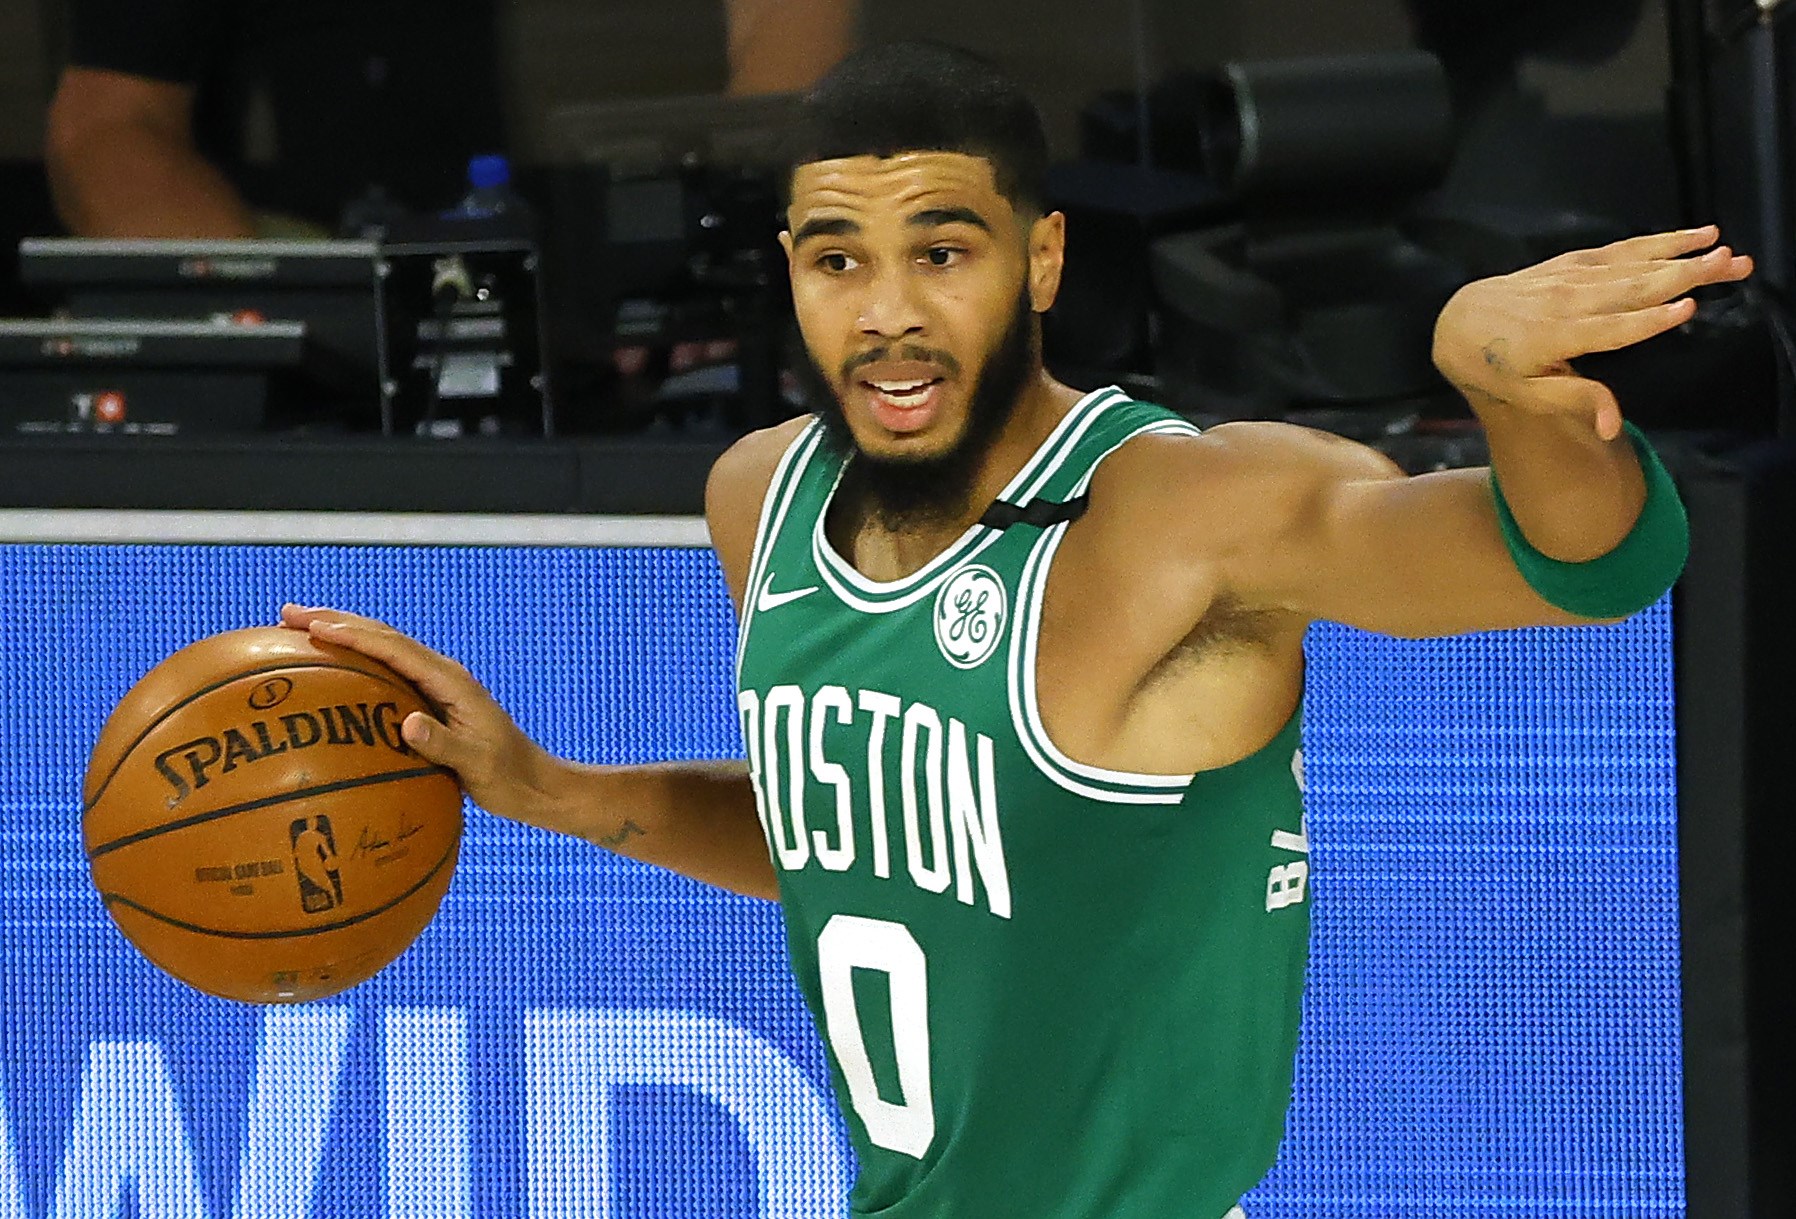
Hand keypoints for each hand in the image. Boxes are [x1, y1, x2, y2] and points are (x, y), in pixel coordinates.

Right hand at [279, 604, 555, 820]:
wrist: (534, 784)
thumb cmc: (508, 777)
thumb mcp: (478, 766)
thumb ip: (445, 745)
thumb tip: (407, 724)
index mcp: (451, 681)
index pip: (395, 649)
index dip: (353, 635)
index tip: (314, 627)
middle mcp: (442, 674)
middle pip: (383, 637)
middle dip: (336, 621)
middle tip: (287, 614)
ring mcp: (436, 685)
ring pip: (383, 650)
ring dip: (342, 635)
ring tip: (298, 630)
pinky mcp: (430, 701)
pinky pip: (386, 674)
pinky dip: (355, 664)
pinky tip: (328, 678)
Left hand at [1432, 225, 1753, 439]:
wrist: (1459, 322)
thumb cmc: (1497, 368)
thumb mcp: (1528, 395)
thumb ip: (1576, 401)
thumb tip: (1614, 427)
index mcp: (1555, 338)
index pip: (1609, 329)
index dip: (1647, 321)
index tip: (1687, 308)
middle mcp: (1565, 302)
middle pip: (1631, 288)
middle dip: (1683, 276)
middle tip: (1732, 266)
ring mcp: (1569, 277)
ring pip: (1632, 264)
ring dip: (1682, 254)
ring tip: (1724, 249)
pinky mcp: (1572, 261)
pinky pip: (1619, 249)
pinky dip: (1656, 241)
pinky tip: (1692, 235)